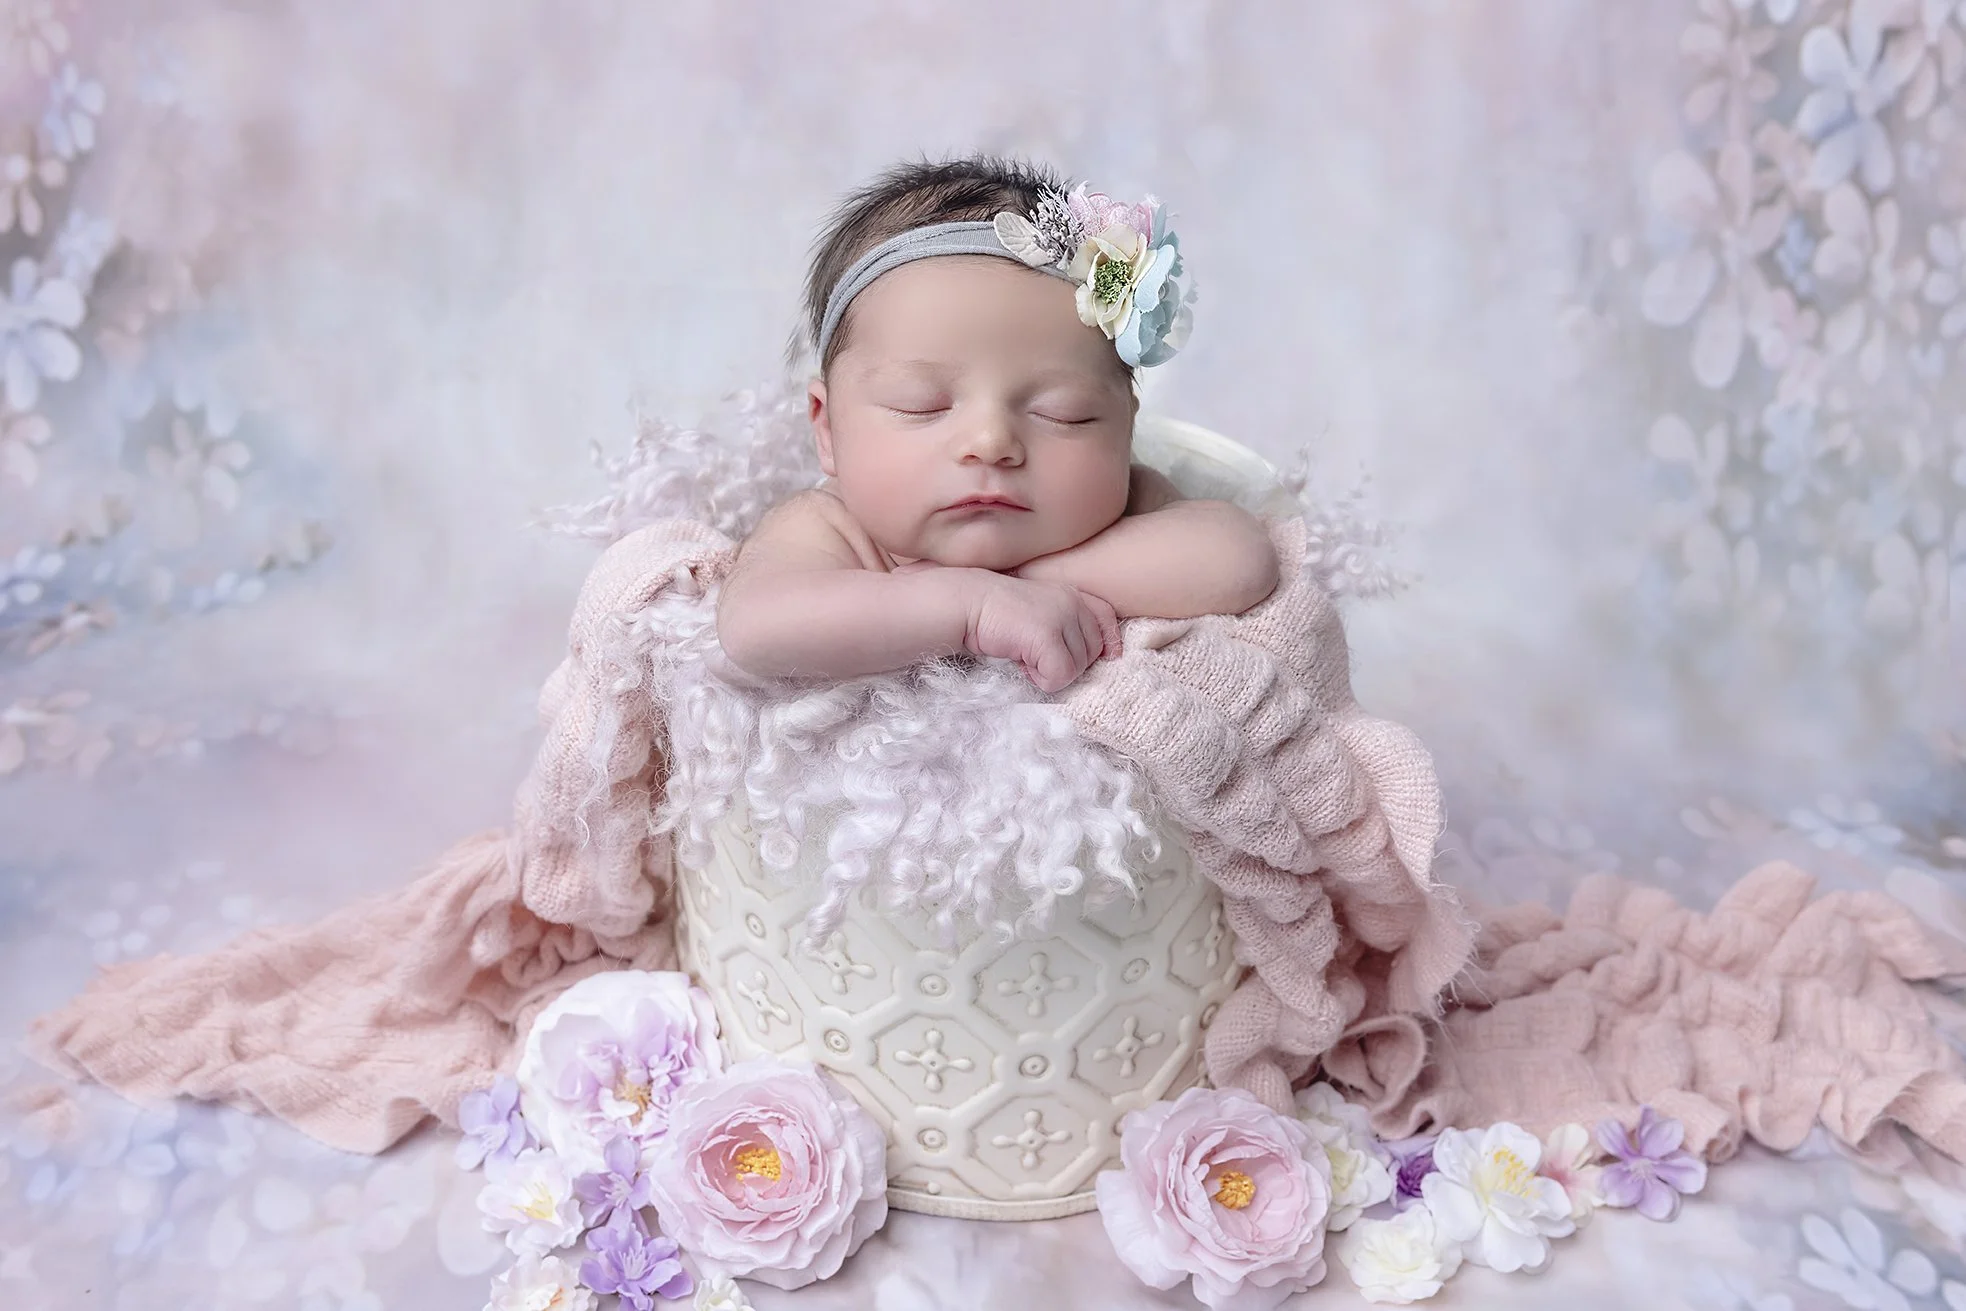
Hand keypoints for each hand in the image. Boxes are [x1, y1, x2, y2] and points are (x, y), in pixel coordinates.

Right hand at [961, 571, 1122, 693]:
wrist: (967, 604)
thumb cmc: (998, 614)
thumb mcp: (1039, 611)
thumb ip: (1066, 625)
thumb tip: (1093, 659)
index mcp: (1072, 594)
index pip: (1107, 618)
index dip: (1108, 642)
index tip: (1106, 657)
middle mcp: (1072, 602)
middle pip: (1093, 652)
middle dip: (1067, 662)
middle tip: (1036, 655)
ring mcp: (1061, 617)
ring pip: (1078, 668)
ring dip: (1051, 671)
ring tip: (1025, 656)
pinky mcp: (1046, 635)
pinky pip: (1060, 675)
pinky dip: (1041, 679)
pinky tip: (1021, 663)